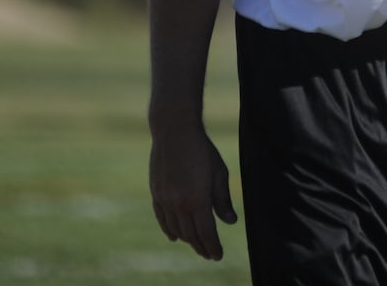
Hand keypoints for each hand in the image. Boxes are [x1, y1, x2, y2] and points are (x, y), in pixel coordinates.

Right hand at [149, 123, 237, 260]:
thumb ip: (223, 200)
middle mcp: (179, 203)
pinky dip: (169, 230)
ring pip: (177, 229)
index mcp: (197, 199)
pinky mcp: (156, 193)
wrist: (174, 131)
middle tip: (209, 254)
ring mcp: (165, 199)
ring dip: (188, 240)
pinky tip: (175, 237)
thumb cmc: (202, 150)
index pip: (206, 232)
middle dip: (201, 247)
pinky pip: (162, 219)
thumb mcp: (219, 173)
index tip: (218, 256)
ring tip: (197, 245)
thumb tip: (230, 222)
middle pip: (191, 234)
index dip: (213, 246)